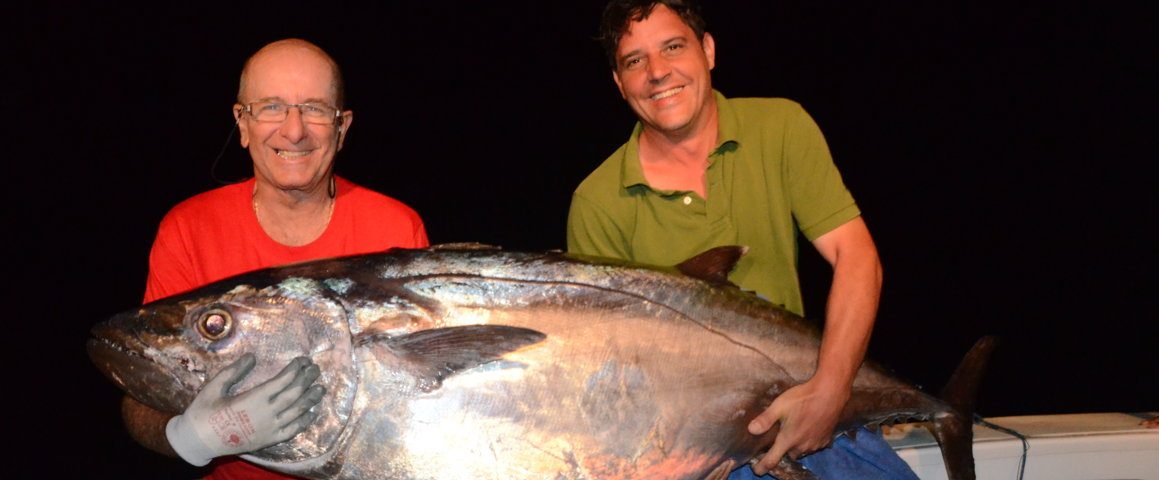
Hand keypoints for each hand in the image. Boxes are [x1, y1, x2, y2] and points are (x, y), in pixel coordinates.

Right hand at [165, 354, 325, 465]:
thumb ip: (233, 371)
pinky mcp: (269, 441)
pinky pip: (292, 431)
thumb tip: (251, 356)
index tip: (303, 360)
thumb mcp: (214, 387)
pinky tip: (311, 413)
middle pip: (295, 393)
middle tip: (316, 368)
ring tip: (321, 388)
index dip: (296, 369)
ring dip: (311, 399)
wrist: (198, 442)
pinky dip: (304, 421)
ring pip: (297, 412)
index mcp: (254, 398)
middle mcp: (267, 413)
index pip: (284, 380)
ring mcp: (270, 428)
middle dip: (308, 379)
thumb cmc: (204, 412)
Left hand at [746, 379, 847, 474]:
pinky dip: (809, 441)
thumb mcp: (779, 406)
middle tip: (779, 438)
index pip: (772, 460)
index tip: (757, 470)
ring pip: (802, 451)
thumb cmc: (803, 398)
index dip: (762, 467)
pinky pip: (814, 445)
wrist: (830, 393)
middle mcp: (802, 446)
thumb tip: (751, 430)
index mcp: (788, 440)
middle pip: (789, 455)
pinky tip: (808, 429)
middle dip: (783, 450)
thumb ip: (765, 419)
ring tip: (795, 431)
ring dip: (797, 445)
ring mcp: (816, 444)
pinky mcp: (826, 440)